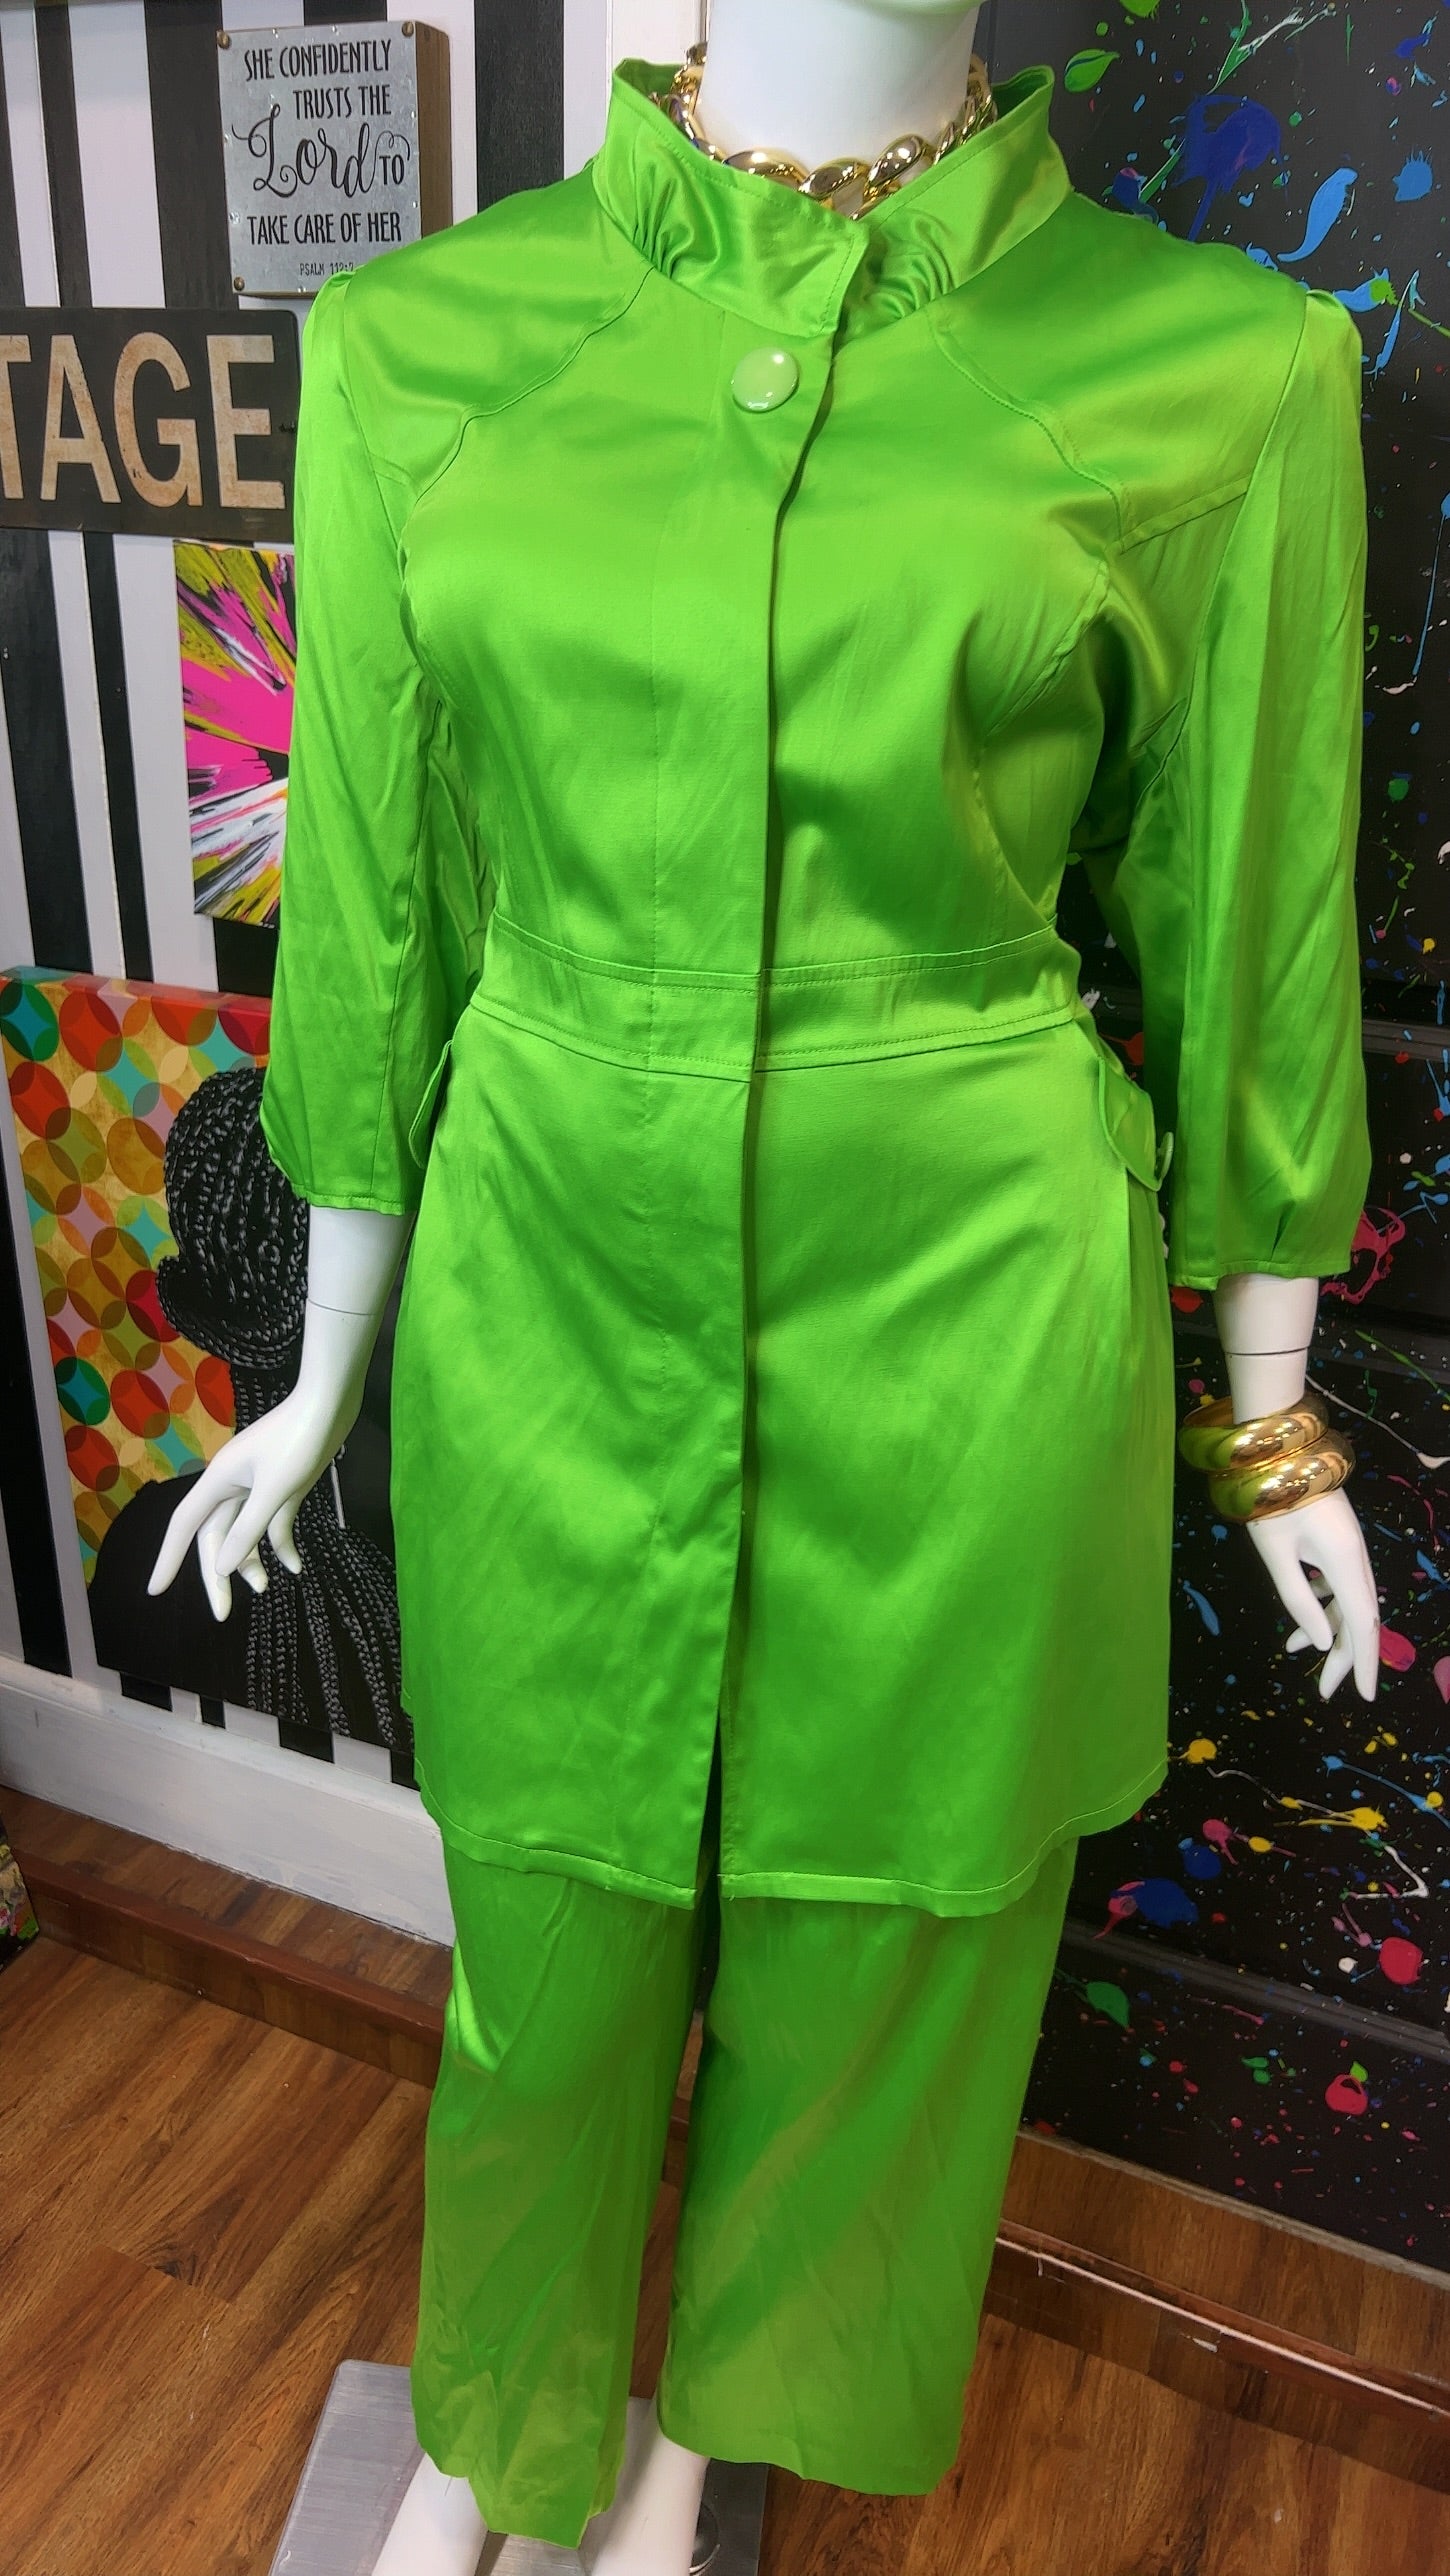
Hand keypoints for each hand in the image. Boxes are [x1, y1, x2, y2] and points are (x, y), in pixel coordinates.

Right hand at [147, 1380, 359, 1621]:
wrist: (331, 1403)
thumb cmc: (299, 1441)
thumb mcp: (275, 1491)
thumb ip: (249, 1530)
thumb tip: (224, 1568)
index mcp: (219, 1481)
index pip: (184, 1526)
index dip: (167, 1558)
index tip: (155, 1590)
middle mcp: (232, 1485)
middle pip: (215, 1537)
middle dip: (218, 1574)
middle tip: (223, 1613)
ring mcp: (257, 1485)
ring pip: (244, 1532)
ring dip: (252, 1559)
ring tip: (266, 1586)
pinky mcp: (282, 1485)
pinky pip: (274, 1522)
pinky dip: (282, 1543)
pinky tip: (295, 1566)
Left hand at [1244, 1487, 1379, 1700]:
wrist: (1279, 1449)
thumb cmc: (1270, 1499)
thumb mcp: (1276, 1554)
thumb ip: (1297, 1598)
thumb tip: (1320, 1640)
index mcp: (1345, 1562)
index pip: (1363, 1624)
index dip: (1364, 1662)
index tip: (1365, 1697)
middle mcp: (1355, 1558)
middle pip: (1360, 1618)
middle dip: (1344, 1657)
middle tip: (1323, 1691)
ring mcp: (1349, 1549)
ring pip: (1349, 1602)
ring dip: (1329, 1632)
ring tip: (1297, 1656)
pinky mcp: (1338, 1542)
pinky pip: (1338, 1585)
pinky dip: (1322, 1606)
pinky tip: (1300, 1623)